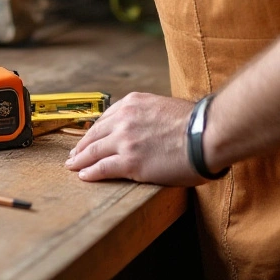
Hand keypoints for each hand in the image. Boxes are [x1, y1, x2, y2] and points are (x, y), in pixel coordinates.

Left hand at [64, 92, 205, 185]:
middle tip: (74, 153)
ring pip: (93, 151)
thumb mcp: (166, 107)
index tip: (89, 137)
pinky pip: (103, 168)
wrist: (206, 135)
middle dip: (82, 144)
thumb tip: (150, 125)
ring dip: (80, 159)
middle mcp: (124, 119)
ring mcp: (125, 140)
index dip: (95, 130)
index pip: (106, 118)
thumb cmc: (197, 123)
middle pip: (95, 133)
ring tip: (73, 166)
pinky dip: (90, 172)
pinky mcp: (130, 162)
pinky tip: (84, 176)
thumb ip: (150, 114)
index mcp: (133, 103)